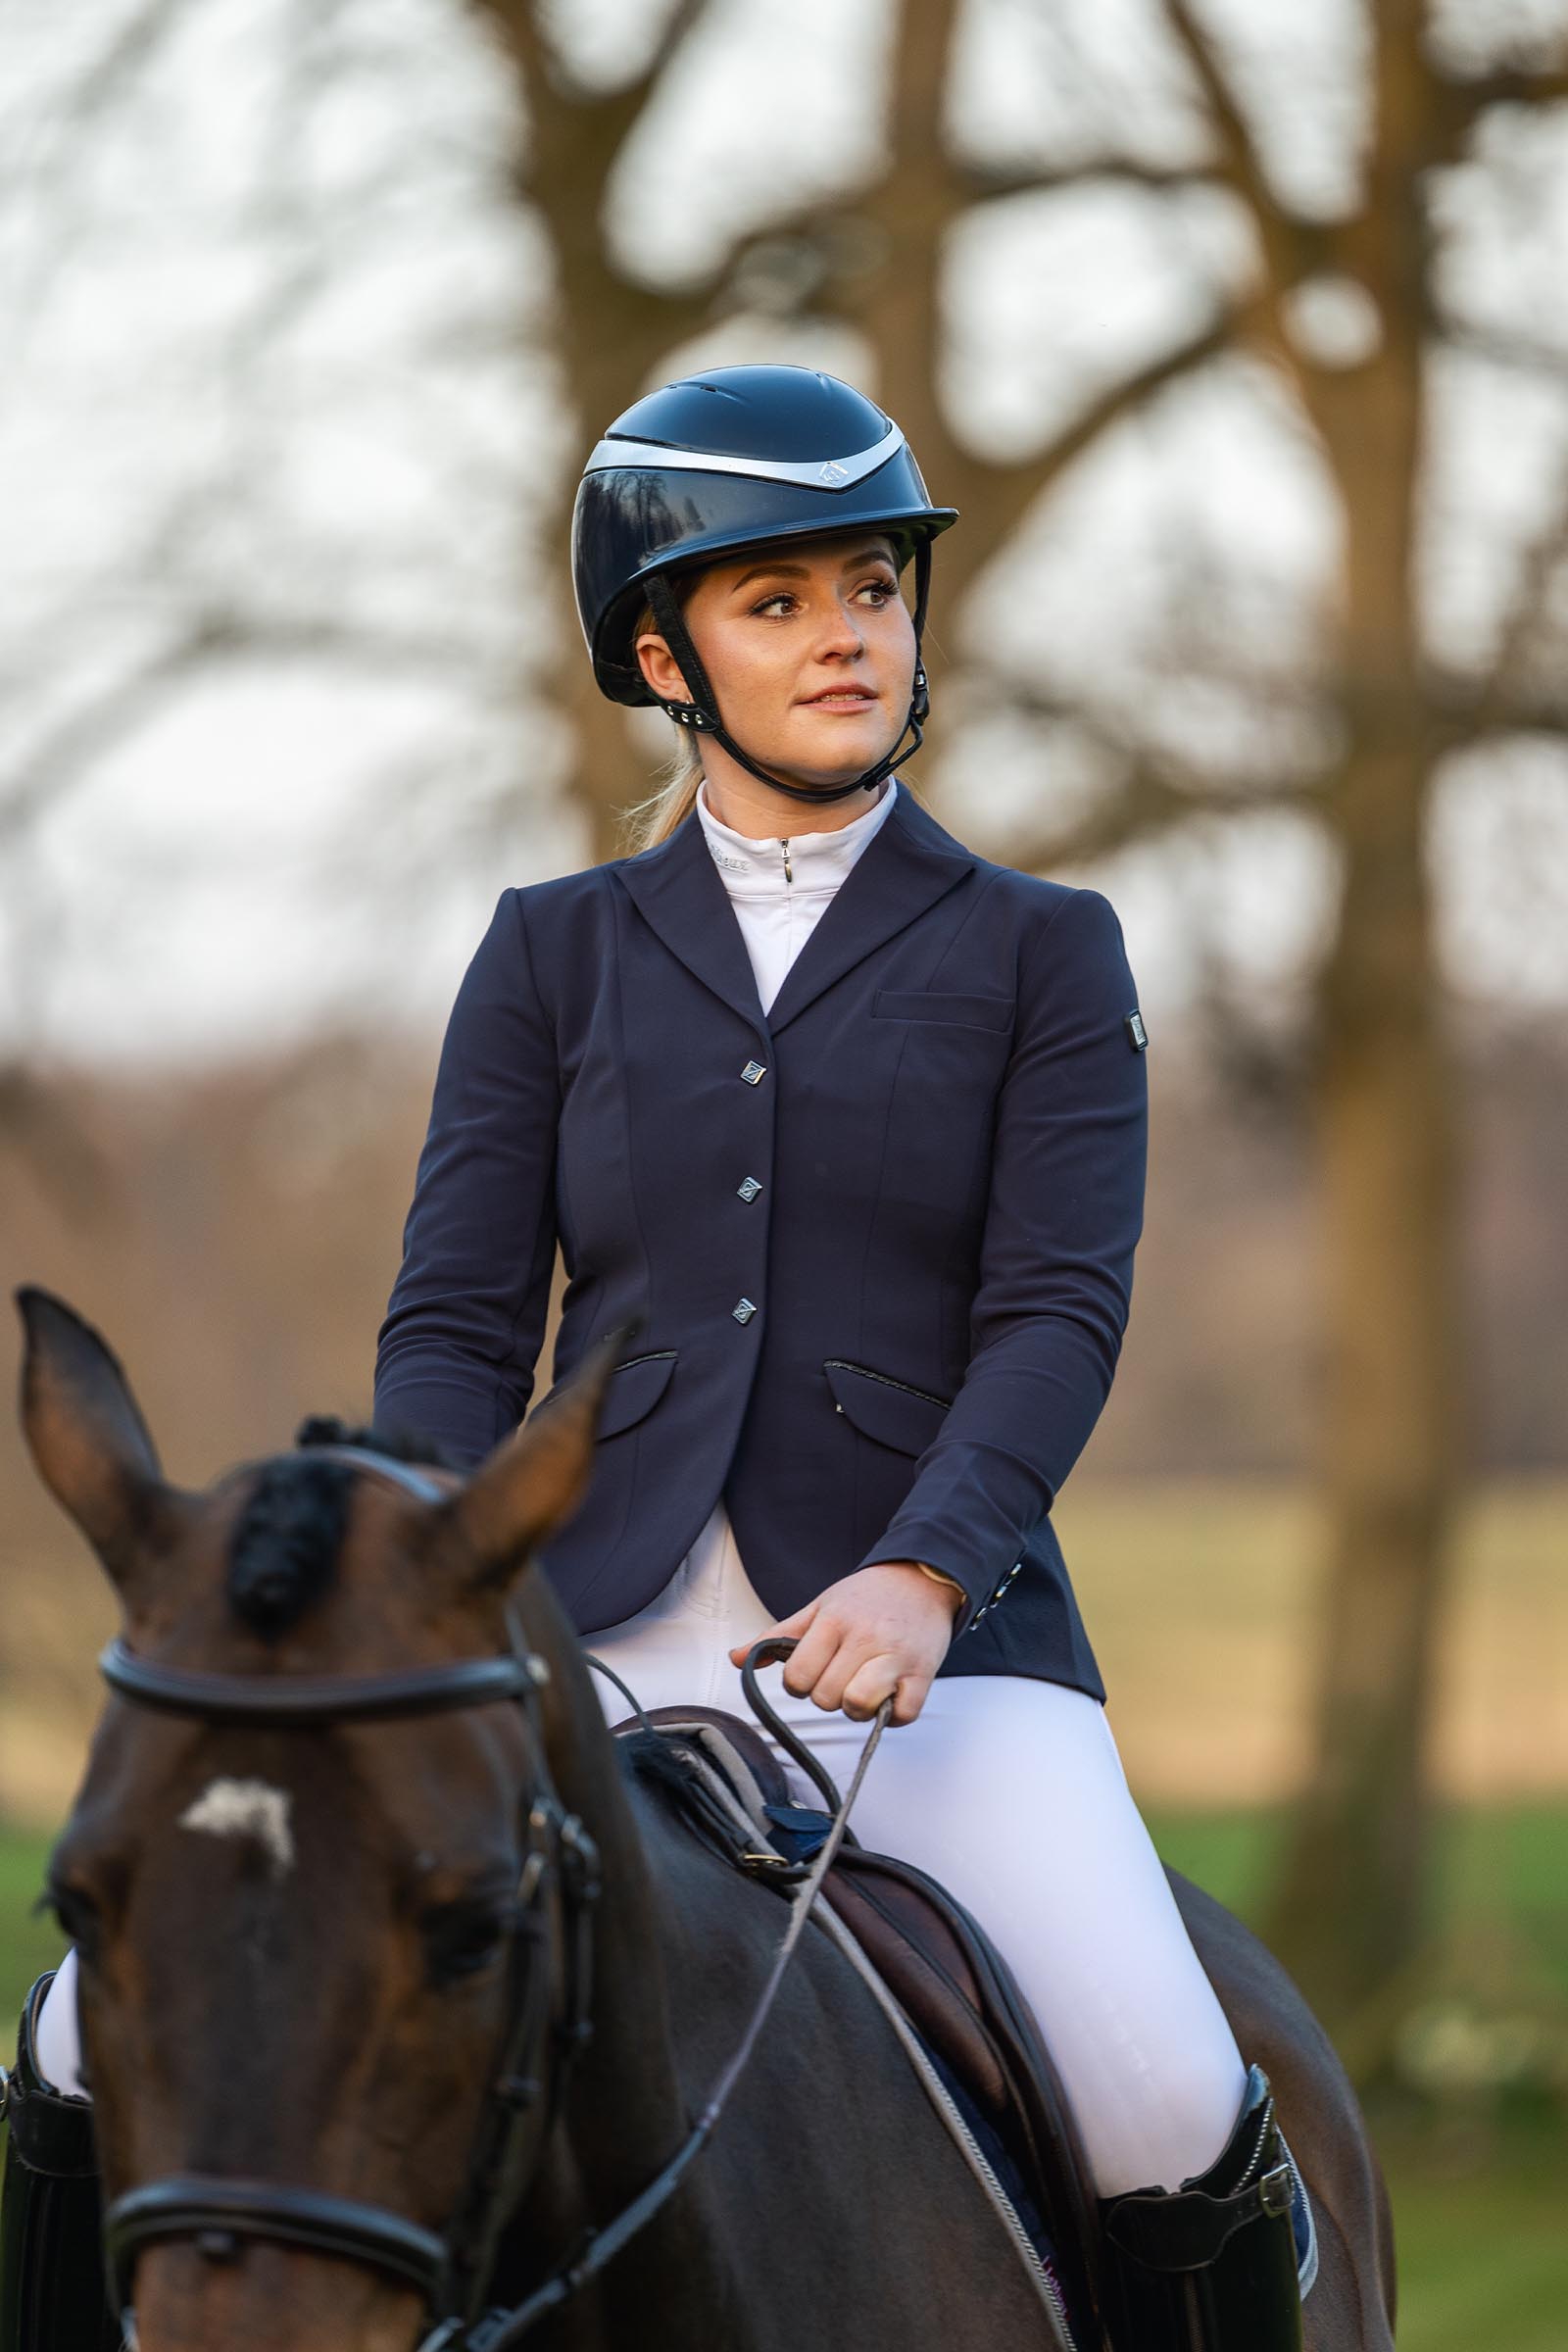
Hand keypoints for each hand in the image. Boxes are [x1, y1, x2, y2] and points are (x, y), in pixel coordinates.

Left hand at [729, 1561, 961, 1726]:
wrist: (923, 1578)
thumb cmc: (866, 1597)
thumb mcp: (819, 1606)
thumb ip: (778, 1636)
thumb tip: (735, 1658)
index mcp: (833, 1621)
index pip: (798, 1677)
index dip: (798, 1684)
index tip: (812, 1673)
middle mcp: (864, 1638)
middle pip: (826, 1697)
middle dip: (827, 1695)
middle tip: (840, 1676)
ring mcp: (896, 1657)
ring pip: (858, 1706)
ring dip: (856, 1708)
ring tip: (862, 1689)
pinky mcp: (923, 1673)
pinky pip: (901, 1715)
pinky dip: (891, 1716)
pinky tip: (888, 1697)